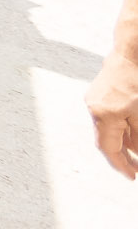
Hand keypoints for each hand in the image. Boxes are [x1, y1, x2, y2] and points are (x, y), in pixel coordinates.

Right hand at [90, 49, 137, 179]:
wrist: (129, 52)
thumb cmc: (136, 81)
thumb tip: (137, 155)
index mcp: (104, 115)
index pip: (109, 148)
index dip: (121, 164)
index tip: (132, 176)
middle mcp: (94, 109)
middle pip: (105, 140)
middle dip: (121, 157)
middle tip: (135, 170)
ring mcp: (94, 101)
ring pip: (107, 130)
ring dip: (121, 143)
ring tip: (135, 154)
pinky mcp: (98, 95)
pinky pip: (107, 119)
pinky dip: (119, 130)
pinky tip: (131, 134)